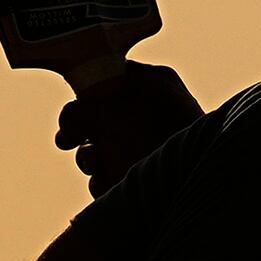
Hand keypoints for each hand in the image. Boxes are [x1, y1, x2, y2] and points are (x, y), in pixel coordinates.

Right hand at [54, 59, 205, 194]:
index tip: (72, 109)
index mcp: (153, 83)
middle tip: (67, 141)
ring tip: (97, 166)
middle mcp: (153, 110)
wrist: (193, 184)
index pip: (110, 75)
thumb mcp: (112, 118)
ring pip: (103, 149)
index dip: (85, 91)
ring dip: (91, 161)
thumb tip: (69, 122)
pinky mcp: (149, 173)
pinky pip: (113, 173)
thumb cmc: (159, 142)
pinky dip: (106, 181)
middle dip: (80, 133)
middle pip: (101, 115)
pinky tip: (112, 186)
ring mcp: (151, 143)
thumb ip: (80, 112)